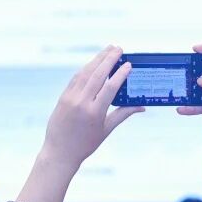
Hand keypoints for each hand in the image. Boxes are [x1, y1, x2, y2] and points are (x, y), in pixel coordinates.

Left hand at [41, 46, 142, 168]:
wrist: (60, 152)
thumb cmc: (86, 144)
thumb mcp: (106, 130)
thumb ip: (123, 114)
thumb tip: (142, 107)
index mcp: (95, 112)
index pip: (110, 87)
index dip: (120, 74)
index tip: (128, 64)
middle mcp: (81, 103)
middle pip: (97, 75)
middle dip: (109, 59)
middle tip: (119, 49)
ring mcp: (70, 98)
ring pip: (85, 73)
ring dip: (97, 59)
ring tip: (108, 50)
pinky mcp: (63, 97)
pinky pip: (76, 78)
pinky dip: (86, 68)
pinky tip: (94, 62)